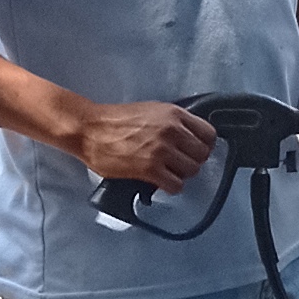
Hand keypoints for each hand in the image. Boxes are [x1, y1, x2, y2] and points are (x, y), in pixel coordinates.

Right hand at [72, 98, 218, 192]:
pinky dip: (171, 187)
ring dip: (181, 175)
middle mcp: (172, 131)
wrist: (89, 129)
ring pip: (191, 171)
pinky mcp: (150, 169)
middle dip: (192, 161)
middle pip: (202, 154)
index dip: (203, 146)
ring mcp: (162, 150)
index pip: (209, 134)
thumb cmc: (115, 120)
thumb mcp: (152, 111)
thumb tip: (189, 136)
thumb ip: (173, 122)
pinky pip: (176, 185)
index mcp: (174, 114)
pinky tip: (160, 182)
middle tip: (178, 164)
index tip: (193, 151)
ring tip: (168, 173)